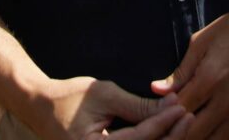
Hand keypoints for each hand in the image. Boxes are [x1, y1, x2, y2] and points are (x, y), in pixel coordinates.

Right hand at [30, 76, 183, 139]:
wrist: (40, 108)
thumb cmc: (69, 97)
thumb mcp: (102, 94)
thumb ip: (136, 105)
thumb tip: (171, 106)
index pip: (139, 139)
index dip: (163, 123)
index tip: (182, 108)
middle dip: (170, 137)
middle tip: (188, 117)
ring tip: (183, 126)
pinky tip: (167, 135)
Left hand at [151, 0, 228, 138]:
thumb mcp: (203, 41)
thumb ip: (180, 70)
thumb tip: (156, 89)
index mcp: (209, 79)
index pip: (178, 112)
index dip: (165, 116)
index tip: (160, 114)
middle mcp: (227, 101)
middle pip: (194, 134)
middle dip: (179, 133)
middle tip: (172, 127)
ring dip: (200, 139)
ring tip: (190, 132)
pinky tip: (215, 135)